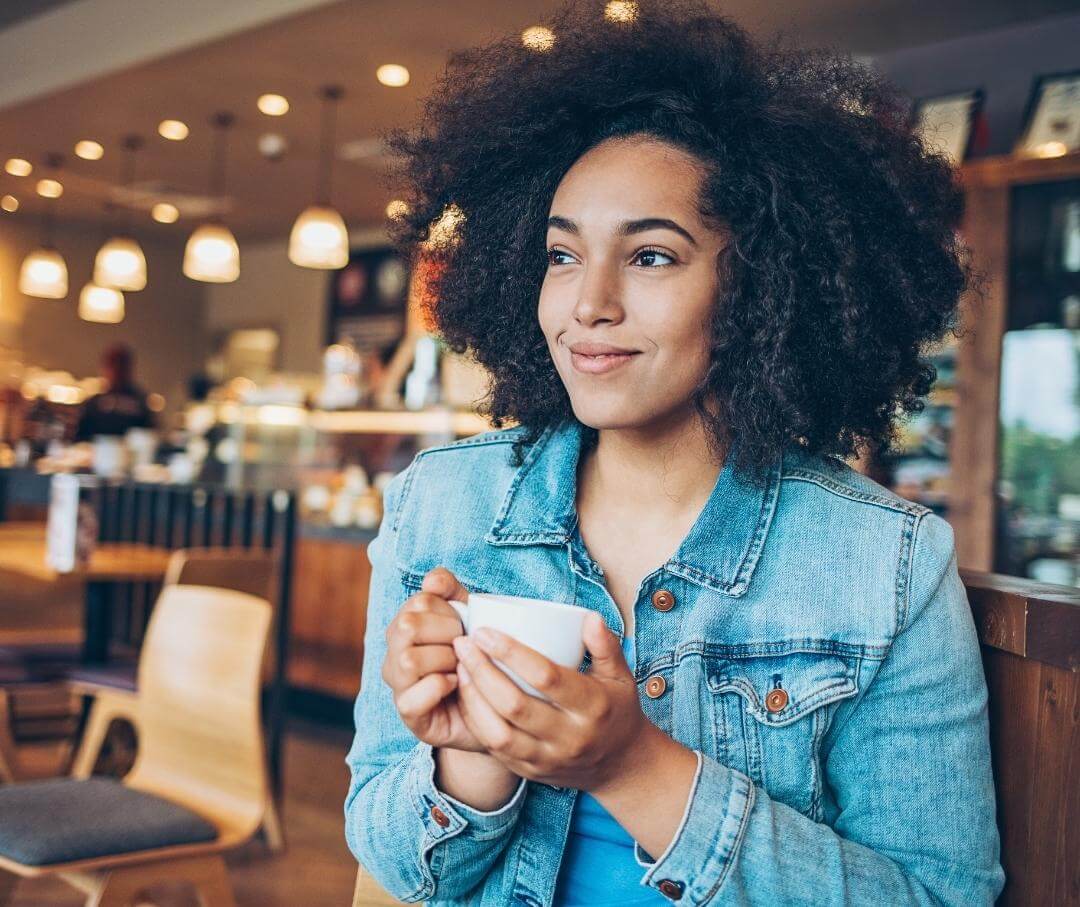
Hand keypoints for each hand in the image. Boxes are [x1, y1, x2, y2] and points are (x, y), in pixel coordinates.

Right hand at [382, 567, 484, 752]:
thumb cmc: (476, 655)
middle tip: (464, 647)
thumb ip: (450, 590)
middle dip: (446, 634)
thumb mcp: (470, 616)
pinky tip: (455, 684)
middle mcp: (395, 652)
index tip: (464, 625)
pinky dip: (438, 687)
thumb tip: (432, 580)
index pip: (420, 601)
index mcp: (406, 624)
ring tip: (461, 667)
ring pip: (408, 660)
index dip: (449, 611)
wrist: (493, 704)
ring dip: (444, 661)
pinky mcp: (408, 713)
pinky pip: (411, 699)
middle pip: (406, 626)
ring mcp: (399, 684)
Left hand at [451, 612, 654, 791]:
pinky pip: (494, 749)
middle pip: (515, 704)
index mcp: (592, 707)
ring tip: (459, 667)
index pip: (546, 677)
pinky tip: (465, 694)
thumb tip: (589, 617)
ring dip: (473, 698)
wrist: (620, 765)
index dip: (511, 652)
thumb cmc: (615, 709)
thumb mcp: (620, 676)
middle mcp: (569, 737)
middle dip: (482, 671)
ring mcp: (548, 758)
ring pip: (498, 733)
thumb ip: (605, 645)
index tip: (485, 631)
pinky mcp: (530, 772)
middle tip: (462, 644)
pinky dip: (475, 720)